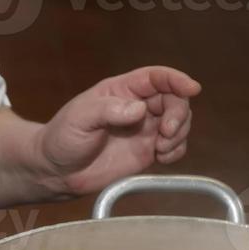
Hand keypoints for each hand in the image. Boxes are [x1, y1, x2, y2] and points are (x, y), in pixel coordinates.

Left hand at [39, 66, 199, 197]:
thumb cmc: (63, 138)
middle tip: (166, 133)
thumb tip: (140, 109)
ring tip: (161, 149)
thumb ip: (109, 110)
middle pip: (175, 100)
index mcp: (123, 90)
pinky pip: (174, 147)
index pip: (157, 78)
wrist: (55, 171)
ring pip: (179, 123)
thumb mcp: (80, 118)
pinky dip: (176, 151)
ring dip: (179, 134)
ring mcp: (144, 130)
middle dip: (179, 114)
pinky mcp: (147, 152)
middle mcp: (138, 107)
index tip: (192, 89)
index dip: (177, 79)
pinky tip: (162, 157)